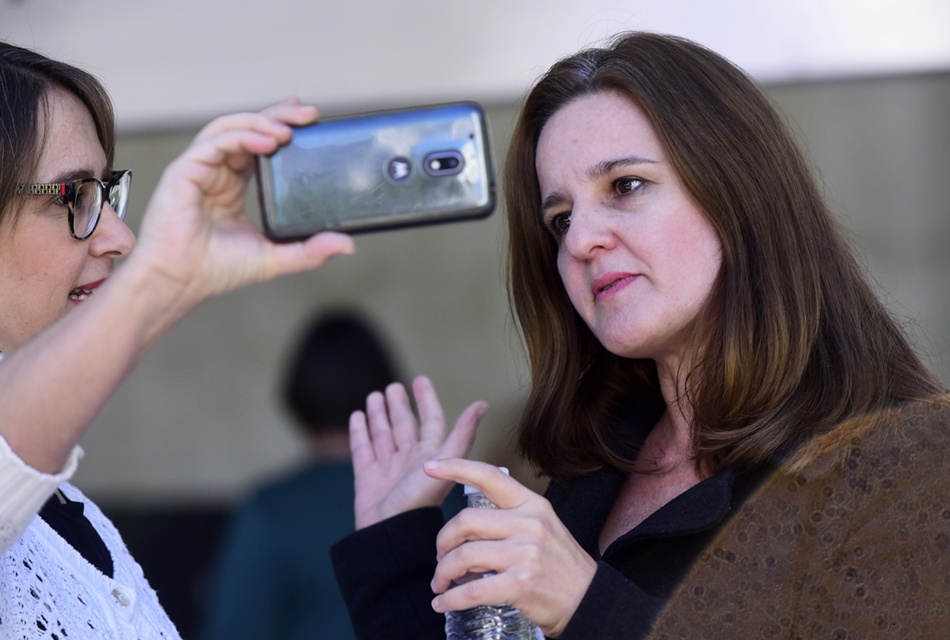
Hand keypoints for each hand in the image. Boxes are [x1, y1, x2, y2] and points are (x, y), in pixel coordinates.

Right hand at [128, 98, 354, 309]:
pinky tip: (266, 140)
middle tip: (308, 114)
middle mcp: (217, 173)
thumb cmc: (215, 270)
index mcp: (233, 186)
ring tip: (288, 128)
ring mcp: (200, 169)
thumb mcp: (275, 257)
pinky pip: (215, 143)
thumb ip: (310, 250)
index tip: (309, 122)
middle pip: (248, 129)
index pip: (260, 146)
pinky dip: (242, 136)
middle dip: (278, 116)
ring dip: (261, 121)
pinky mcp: (185, 171)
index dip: (281, 128)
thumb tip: (346, 245)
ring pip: (230, 128)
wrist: (179, 282)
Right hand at [349, 376, 487, 529]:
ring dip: (379, 415)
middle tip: (393, 387)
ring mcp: (387, 467)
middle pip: (404, 425)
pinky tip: (357, 416)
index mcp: (431, 454)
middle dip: (399, 405)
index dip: (426, 400)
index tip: (420, 380)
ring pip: (383, 434)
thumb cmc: (421, 499)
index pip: (430, 419)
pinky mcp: (367, 476)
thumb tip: (483, 404)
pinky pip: (362, 448)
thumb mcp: (447, 461)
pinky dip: (359, 432)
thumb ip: (463, 433)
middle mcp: (410, 459)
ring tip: (374, 396)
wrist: (390, 531)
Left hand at [426, 459, 596, 637]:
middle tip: (440, 557)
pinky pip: (471, 590)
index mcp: (532, 504)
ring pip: (463, 556)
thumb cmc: (561, 566)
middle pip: (464, 522)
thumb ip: (509, 519)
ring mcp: (525, 553)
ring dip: (443, 573)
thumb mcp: (543, 528)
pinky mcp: (520, 584)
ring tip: (442, 583)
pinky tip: (443, 603)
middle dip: (443, 542)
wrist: (590, 601)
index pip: (489, 476)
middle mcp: (529, 523)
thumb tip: (465, 528)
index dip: (456, 468)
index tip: (430, 467)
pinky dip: (451, 599)